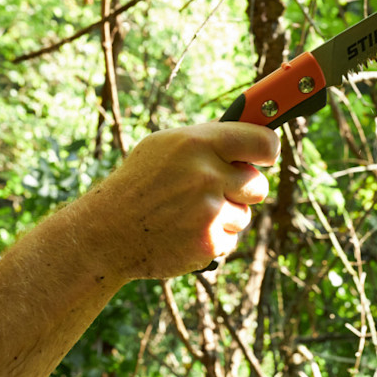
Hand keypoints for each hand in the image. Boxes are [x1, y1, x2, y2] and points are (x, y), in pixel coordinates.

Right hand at [91, 122, 278, 279]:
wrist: (107, 232)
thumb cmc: (139, 183)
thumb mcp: (164, 146)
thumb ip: (207, 140)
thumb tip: (248, 133)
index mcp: (197, 144)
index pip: (262, 141)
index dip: (269, 150)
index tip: (267, 155)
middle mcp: (206, 175)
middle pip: (259, 185)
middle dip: (244, 189)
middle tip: (218, 189)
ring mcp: (209, 211)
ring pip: (244, 214)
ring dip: (225, 216)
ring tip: (188, 213)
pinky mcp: (209, 242)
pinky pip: (230, 238)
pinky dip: (213, 237)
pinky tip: (184, 231)